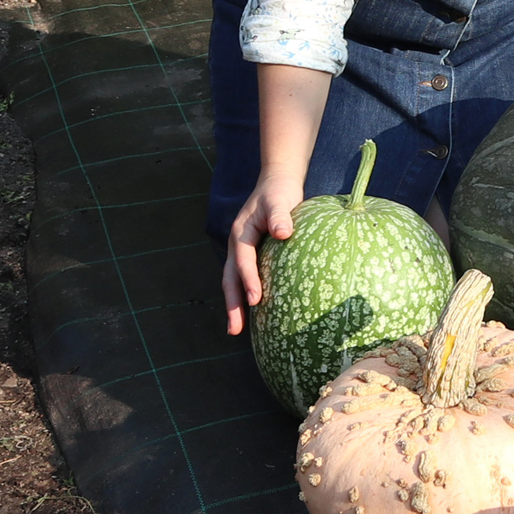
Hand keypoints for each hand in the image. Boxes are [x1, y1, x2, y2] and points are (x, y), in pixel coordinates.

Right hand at [223, 174, 306, 334]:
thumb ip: (280, 215)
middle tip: (234, 329)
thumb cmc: (280, 192)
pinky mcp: (252, 256)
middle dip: (232, 303)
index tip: (255, 298)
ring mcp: (242, 252)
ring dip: (234, 305)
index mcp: (241, 232)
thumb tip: (282, 233)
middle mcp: (237, 244)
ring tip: (235, 330)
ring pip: (234, 281)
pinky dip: (245, 295)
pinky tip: (252, 314)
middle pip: (230, 277)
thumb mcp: (280, 200)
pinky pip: (245, 279)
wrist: (277, 184)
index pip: (243, 260)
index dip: (249, 279)